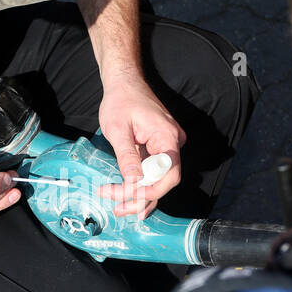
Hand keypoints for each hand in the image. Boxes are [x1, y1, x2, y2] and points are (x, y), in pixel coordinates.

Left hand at [97, 79, 184, 217]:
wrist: (124, 82)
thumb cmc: (120, 100)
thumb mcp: (118, 129)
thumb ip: (127, 155)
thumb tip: (134, 181)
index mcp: (167, 137)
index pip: (170, 174)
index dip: (152, 191)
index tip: (129, 197)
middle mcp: (173, 143)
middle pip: (164, 180)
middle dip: (141, 198)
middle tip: (118, 208)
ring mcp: (167, 146)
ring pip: (159, 179)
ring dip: (140, 195)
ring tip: (119, 208)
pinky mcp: (159, 148)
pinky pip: (154, 171)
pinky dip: (142, 184)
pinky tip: (128, 197)